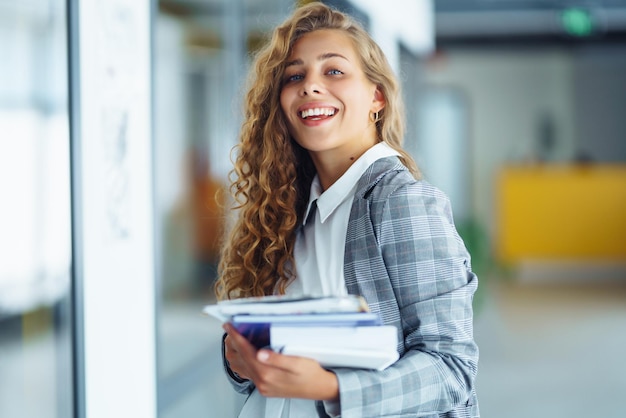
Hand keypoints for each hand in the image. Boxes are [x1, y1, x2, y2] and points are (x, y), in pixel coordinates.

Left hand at [223, 323, 338, 400]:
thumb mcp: (298, 363)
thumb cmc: (311, 374)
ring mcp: (262, 386)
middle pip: (240, 359)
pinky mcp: (265, 388)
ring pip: (240, 368)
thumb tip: (260, 353)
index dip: (236, 337)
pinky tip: (244, 356)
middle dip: (233, 343)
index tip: (229, 326)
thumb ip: (278, 358)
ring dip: (235, 353)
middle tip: (231, 329)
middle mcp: (262, 381)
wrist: (320, 388)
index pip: (246, 351)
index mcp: (268, 373)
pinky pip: (247, 375)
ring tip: (235, 340)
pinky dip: (241, 363)